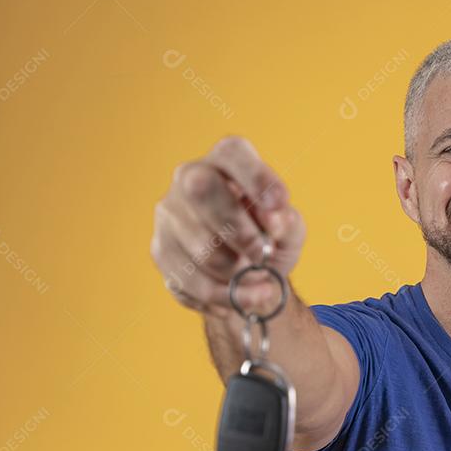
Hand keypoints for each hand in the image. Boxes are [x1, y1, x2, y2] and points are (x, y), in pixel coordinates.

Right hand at [150, 135, 305, 318]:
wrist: (246, 277)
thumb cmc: (268, 241)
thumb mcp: (289, 231)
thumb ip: (288, 222)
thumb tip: (277, 220)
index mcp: (226, 162)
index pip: (232, 153)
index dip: (255, 176)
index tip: (280, 204)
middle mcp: (190, 178)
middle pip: (202, 189)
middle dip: (239, 230)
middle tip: (263, 255)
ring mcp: (169, 213)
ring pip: (199, 244)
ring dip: (237, 273)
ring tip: (258, 282)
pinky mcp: (161, 250)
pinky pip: (190, 279)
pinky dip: (222, 295)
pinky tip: (239, 296)